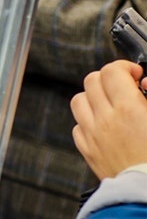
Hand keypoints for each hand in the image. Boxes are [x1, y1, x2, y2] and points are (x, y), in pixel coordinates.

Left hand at [71, 60, 146, 179]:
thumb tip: (143, 81)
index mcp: (128, 109)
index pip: (111, 71)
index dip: (124, 67)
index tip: (135, 75)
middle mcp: (105, 119)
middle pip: (92, 81)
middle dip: (108, 79)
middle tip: (124, 87)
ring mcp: (93, 135)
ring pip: (79, 100)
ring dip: (93, 97)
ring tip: (111, 104)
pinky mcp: (88, 150)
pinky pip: (77, 125)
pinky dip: (88, 121)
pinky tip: (104, 126)